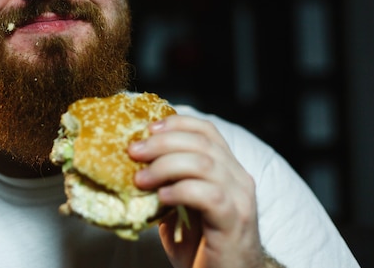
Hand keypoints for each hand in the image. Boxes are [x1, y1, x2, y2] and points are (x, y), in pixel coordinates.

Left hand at [128, 115, 265, 267]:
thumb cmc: (202, 249)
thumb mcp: (182, 209)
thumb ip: (169, 184)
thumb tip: (135, 166)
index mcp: (227, 170)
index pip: (206, 130)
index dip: (176, 123)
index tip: (147, 128)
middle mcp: (238, 178)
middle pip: (201, 142)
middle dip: (162, 142)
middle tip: (134, 152)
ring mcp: (240, 199)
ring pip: (204, 163)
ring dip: (166, 165)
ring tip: (141, 179)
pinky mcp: (235, 221)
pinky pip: (208, 195)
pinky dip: (181, 190)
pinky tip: (162, 198)